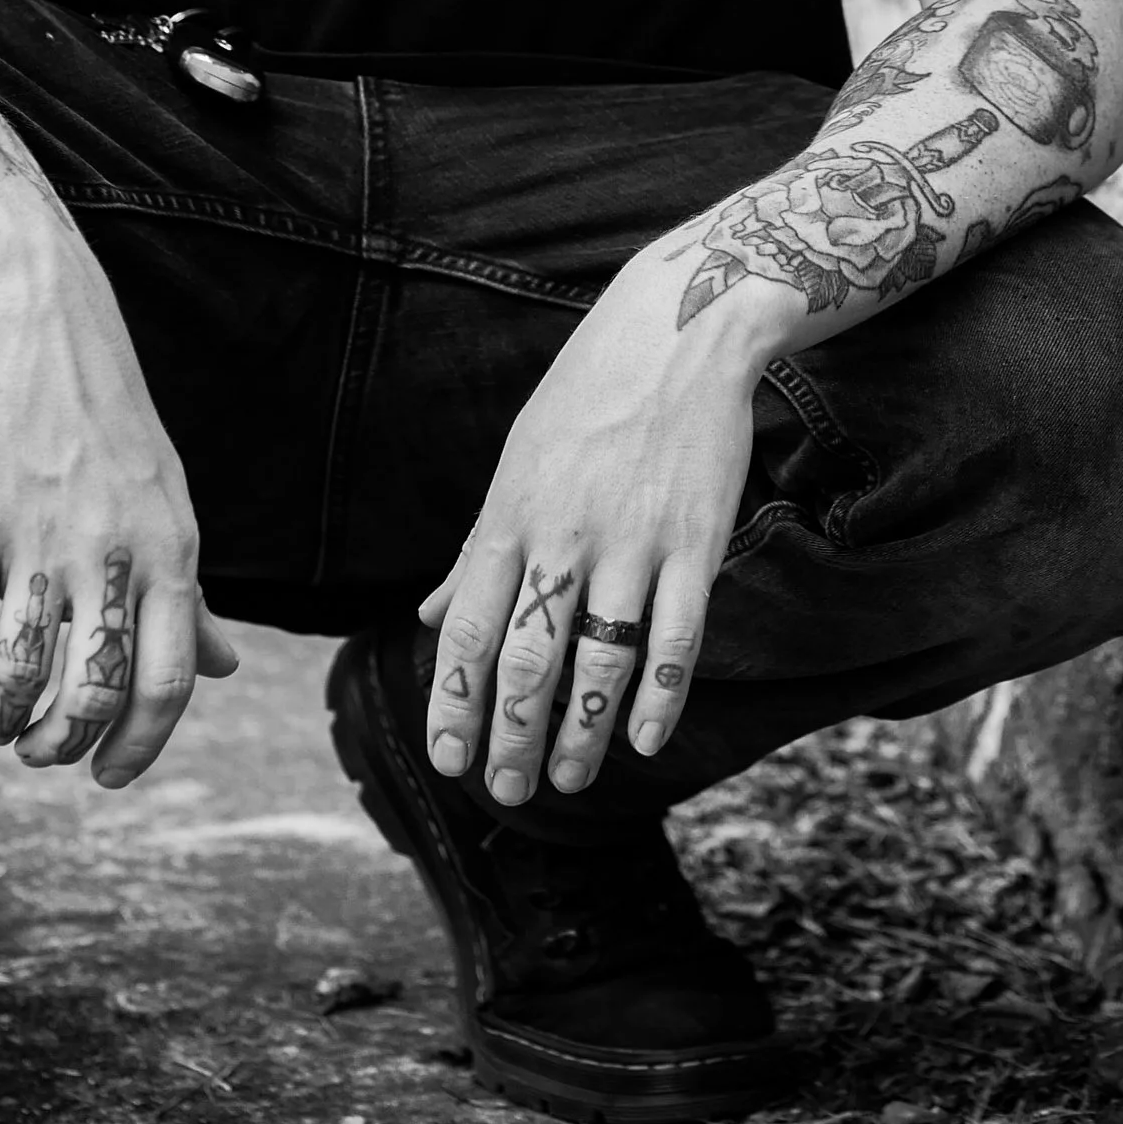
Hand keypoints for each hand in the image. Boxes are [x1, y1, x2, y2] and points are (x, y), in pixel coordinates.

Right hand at [0, 181, 237, 784]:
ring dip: (5, 720)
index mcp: (172, 551)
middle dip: (61, 746)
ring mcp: (42, 537)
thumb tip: (223, 670)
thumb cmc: (108, 422)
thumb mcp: (170, 503)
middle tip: (40, 753)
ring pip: (23, 673)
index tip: (107, 777)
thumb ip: (192, 594)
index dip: (138, 749)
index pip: (169, 683)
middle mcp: (115, 551)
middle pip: (94, 693)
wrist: (39, 320)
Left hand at [419, 243, 771, 803]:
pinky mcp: (694, 544)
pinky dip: (657, 696)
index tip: (449, 757)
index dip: (455, 701)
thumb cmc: (586, 402)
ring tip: (569, 779)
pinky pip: (675, 637)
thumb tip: (428, 615)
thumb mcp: (517, 466)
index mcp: (510, 517)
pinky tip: (642, 740)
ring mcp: (632, 542)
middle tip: (506, 789)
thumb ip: (479, 550)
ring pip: (599, 661)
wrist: (676, 334)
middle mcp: (563, 536)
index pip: (467, 628)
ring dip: (580, 734)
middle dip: (513, 737)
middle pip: (529, 659)